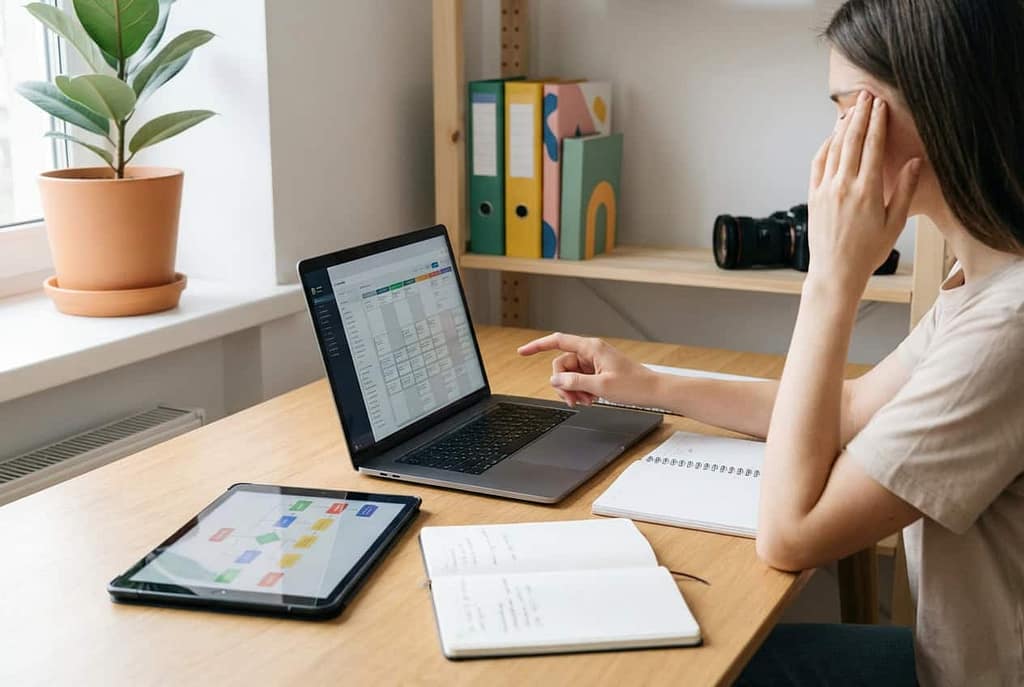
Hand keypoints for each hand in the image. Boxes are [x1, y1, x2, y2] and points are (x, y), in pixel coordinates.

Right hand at [516, 332, 656, 407]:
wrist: (654, 391)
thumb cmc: (634, 385)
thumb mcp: (600, 386)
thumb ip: (574, 382)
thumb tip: (555, 379)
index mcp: (591, 348)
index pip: (557, 341)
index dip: (537, 346)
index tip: (522, 352)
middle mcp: (591, 352)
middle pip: (562, 364)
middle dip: (563, 383)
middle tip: (573, 400)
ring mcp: (594, 362)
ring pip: (570, 374)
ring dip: (573, 390)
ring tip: (586, 401)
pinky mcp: (598, 372)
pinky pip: (580, 380)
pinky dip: (581, 391)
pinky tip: (591, 399)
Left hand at [808, 90, 922, 293]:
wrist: (835, 271)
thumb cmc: (868, 251)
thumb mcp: (894, 223)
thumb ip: (904, 190)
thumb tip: (914, 162)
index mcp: (868, 190)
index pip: (873, 146)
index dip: (877, 122)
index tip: (881, 105)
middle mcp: (844, 186)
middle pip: (852, 141)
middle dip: (860, 115)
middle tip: (866, 97)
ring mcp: (825, 190)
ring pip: (833, 149)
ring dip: (842, 127)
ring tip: (851, 110)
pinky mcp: (812, 196)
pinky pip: (818, 164)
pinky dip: (825, 147)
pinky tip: (832, 138)